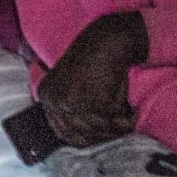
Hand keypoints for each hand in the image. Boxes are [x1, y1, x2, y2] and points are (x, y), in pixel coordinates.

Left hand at [37, 10, 146, 146]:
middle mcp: (55, 100)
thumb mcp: (72, 82)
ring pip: (99, 129)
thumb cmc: (96, 60)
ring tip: (127, 120)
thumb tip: (77, 139)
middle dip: (103, 134)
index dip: (86, 137)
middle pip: (81, 135)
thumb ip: (70, 105)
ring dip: (117, 127)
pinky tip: (130, 111)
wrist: (109, 38)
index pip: (63, 132)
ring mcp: (72, 102)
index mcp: (46, 95)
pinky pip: (113, 120)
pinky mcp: (93, 100)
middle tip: (119, 128)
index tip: (103, 135)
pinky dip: (125, 117)